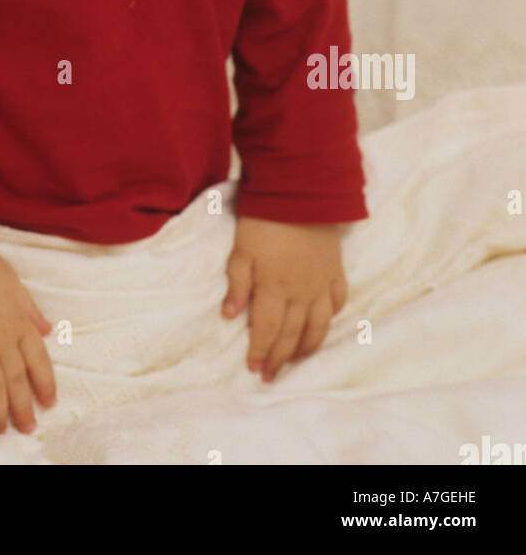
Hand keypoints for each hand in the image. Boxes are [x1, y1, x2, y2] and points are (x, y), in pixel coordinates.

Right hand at [0, 241, 57, 435]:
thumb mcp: (11, 281)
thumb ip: (29, 309)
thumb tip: (48, 330)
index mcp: (17, 321)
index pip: (38, 360)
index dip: (45, 383)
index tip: (50, 402)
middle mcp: (0, 338)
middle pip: (16, 381)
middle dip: (23, 408)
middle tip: (27, 429)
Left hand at [221, 217, 347, 381]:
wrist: (300, 191)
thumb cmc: (263, 219)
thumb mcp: (241, 249)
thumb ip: (236, 284)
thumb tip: (229, 316)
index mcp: (275, 288)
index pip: (267, 330)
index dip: (259, 351)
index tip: (253, 368)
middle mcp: (302, 292)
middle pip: (292, 335)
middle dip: (279, 358)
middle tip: (270, 375)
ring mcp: (322, 283)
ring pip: (318, 326)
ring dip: (306, 348)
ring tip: (295, 360)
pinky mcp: (335, 270)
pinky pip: (337, 302)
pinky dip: (330, 318)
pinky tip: (322, 325)